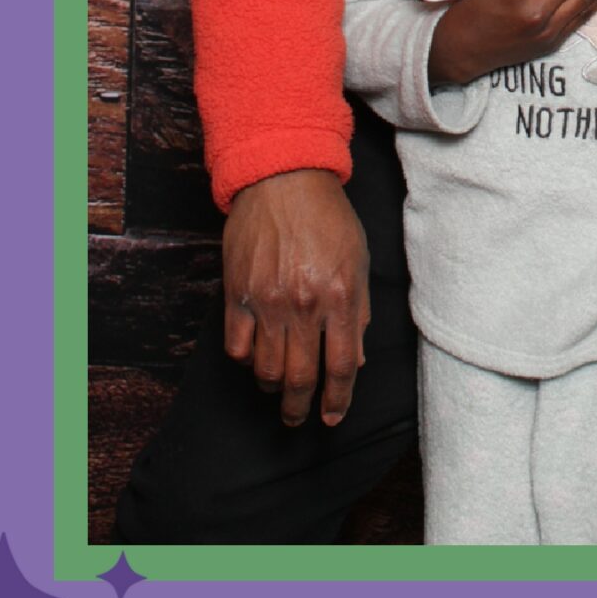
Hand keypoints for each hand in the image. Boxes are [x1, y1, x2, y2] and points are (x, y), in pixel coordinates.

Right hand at [221, 167, 370, 427]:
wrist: (283, 179)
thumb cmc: (328, 217)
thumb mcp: (358, 261)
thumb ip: (359, 312)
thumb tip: (354, 361)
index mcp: (340, 297)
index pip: (340, 367)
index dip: (337, 400)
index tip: (332, 417)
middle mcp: (303, 305)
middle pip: (300, 378)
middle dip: (300, 408)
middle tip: (299, 418)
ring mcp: (267, 301)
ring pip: (266, 369)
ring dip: (273, 388)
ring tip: (278, 389)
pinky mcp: (237, 293)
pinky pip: (236, 346)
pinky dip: (246, 360)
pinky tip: (255, 357)